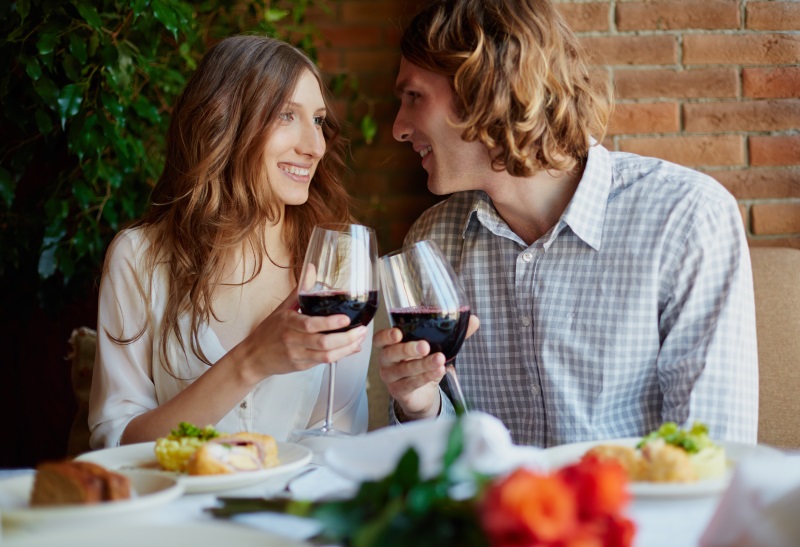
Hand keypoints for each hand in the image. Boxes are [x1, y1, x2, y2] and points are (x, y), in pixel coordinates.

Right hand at [241, 286, 368, 381]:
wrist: (254, 357)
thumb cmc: (269, 331)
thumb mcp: (282, 308)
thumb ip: (300, 290)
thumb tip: (311, 268)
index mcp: (288, 323)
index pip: (310, 324)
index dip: (330, 323)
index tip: (345, 318)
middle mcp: (292, 340)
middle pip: (323, 342)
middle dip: (346, 338)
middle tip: (361, 330)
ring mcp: (297, 355)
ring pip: (326, 356)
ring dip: (346, 348)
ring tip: (359, 339)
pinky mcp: (302, 366)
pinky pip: (324, 362)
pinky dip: (340, 356)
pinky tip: (350, 348)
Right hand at [375, 314, 478, 419]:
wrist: (421, 393)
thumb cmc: (421, 362)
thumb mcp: (434, 346)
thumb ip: (451, 333)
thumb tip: (473, 320)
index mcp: (390, 344)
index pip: (380, 338)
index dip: (387, 336)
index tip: (397, 333)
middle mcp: (387, 360)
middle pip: (392, 353)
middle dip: (409, 349)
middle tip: (425, 346)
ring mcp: (391, 377)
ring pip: (405, 369)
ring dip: (423, 364)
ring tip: (439, 360)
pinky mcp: (399, 391)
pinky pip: (411, 383)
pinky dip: (426, 377)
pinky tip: (438, 372)